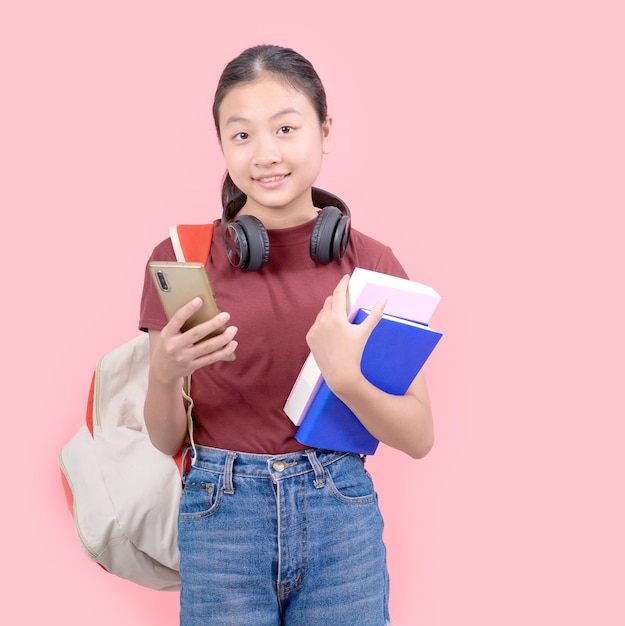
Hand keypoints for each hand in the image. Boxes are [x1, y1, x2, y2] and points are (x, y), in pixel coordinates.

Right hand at [150, 297, 237, 383]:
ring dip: (223, 338)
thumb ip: (181, 324)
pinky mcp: (193, 366)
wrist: (162, 370)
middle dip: (213, 324)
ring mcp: (184, 358)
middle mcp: (174, 347)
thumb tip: (204, 309)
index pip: (178, 319)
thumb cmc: (169, 344)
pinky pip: (211, 358)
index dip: (188, 309)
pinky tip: (233, 343)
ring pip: (207, 347)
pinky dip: (224, 351)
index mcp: (167, 334)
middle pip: (197, 334)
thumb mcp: (169, 334)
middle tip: (226, 315)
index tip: (199, 300)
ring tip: (233, 329)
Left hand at [306, 274, 385, 391]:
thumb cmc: (354, 353)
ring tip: (339, 321)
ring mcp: (314, 330)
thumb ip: (375, 314)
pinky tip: (331, 333)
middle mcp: (323, 321)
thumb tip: (384, 299)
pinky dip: (323, 324)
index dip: (342, 284)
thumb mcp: (364, 332)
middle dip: (336, 299)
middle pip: (329, 301)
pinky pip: (316, 325)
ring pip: (322, 313)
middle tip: (344, 301)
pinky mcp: (309, 338)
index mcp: (336, 318)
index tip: (345, 277)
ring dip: (330, 312)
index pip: (338, 294)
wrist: (340, 374)